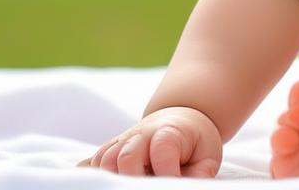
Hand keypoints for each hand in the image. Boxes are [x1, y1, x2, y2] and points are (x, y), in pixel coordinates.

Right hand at [76, 106, 222, 176]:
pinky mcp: (111, 149)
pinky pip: (93, 161)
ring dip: (110, 178)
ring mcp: (123, 141)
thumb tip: (190, 187)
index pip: (162, 149)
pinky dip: (92, 174)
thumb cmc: (195, 140)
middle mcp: (141, 135)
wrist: (181, 117)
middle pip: (126, 156)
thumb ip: (200, 172)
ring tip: (124, 188)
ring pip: (104, 159)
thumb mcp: (207, 154)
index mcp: (168, 132)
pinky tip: (100, 186)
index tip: (174, 183)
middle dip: (132, 179)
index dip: (167, 171)